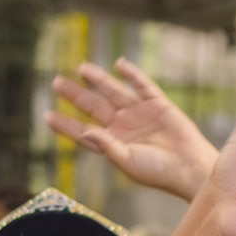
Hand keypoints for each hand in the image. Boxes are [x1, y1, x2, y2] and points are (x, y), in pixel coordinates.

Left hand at [46, 59, 215, 200]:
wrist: (188, 167)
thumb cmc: (157, 171)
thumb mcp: (126, 161)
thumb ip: (105, 146)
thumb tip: (84, 130)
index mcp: (111, 143)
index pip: (82, 131)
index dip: (65, 124)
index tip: (46, 115)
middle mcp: (122, 126)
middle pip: (93, 106)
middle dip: (75, 94)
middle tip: (56, 82)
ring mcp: (138, 113)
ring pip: (113, 92)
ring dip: (98, 79)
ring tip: (81, 67)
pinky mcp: (158, 104)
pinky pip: (142, 86)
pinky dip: (131, 74)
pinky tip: (118, 64)